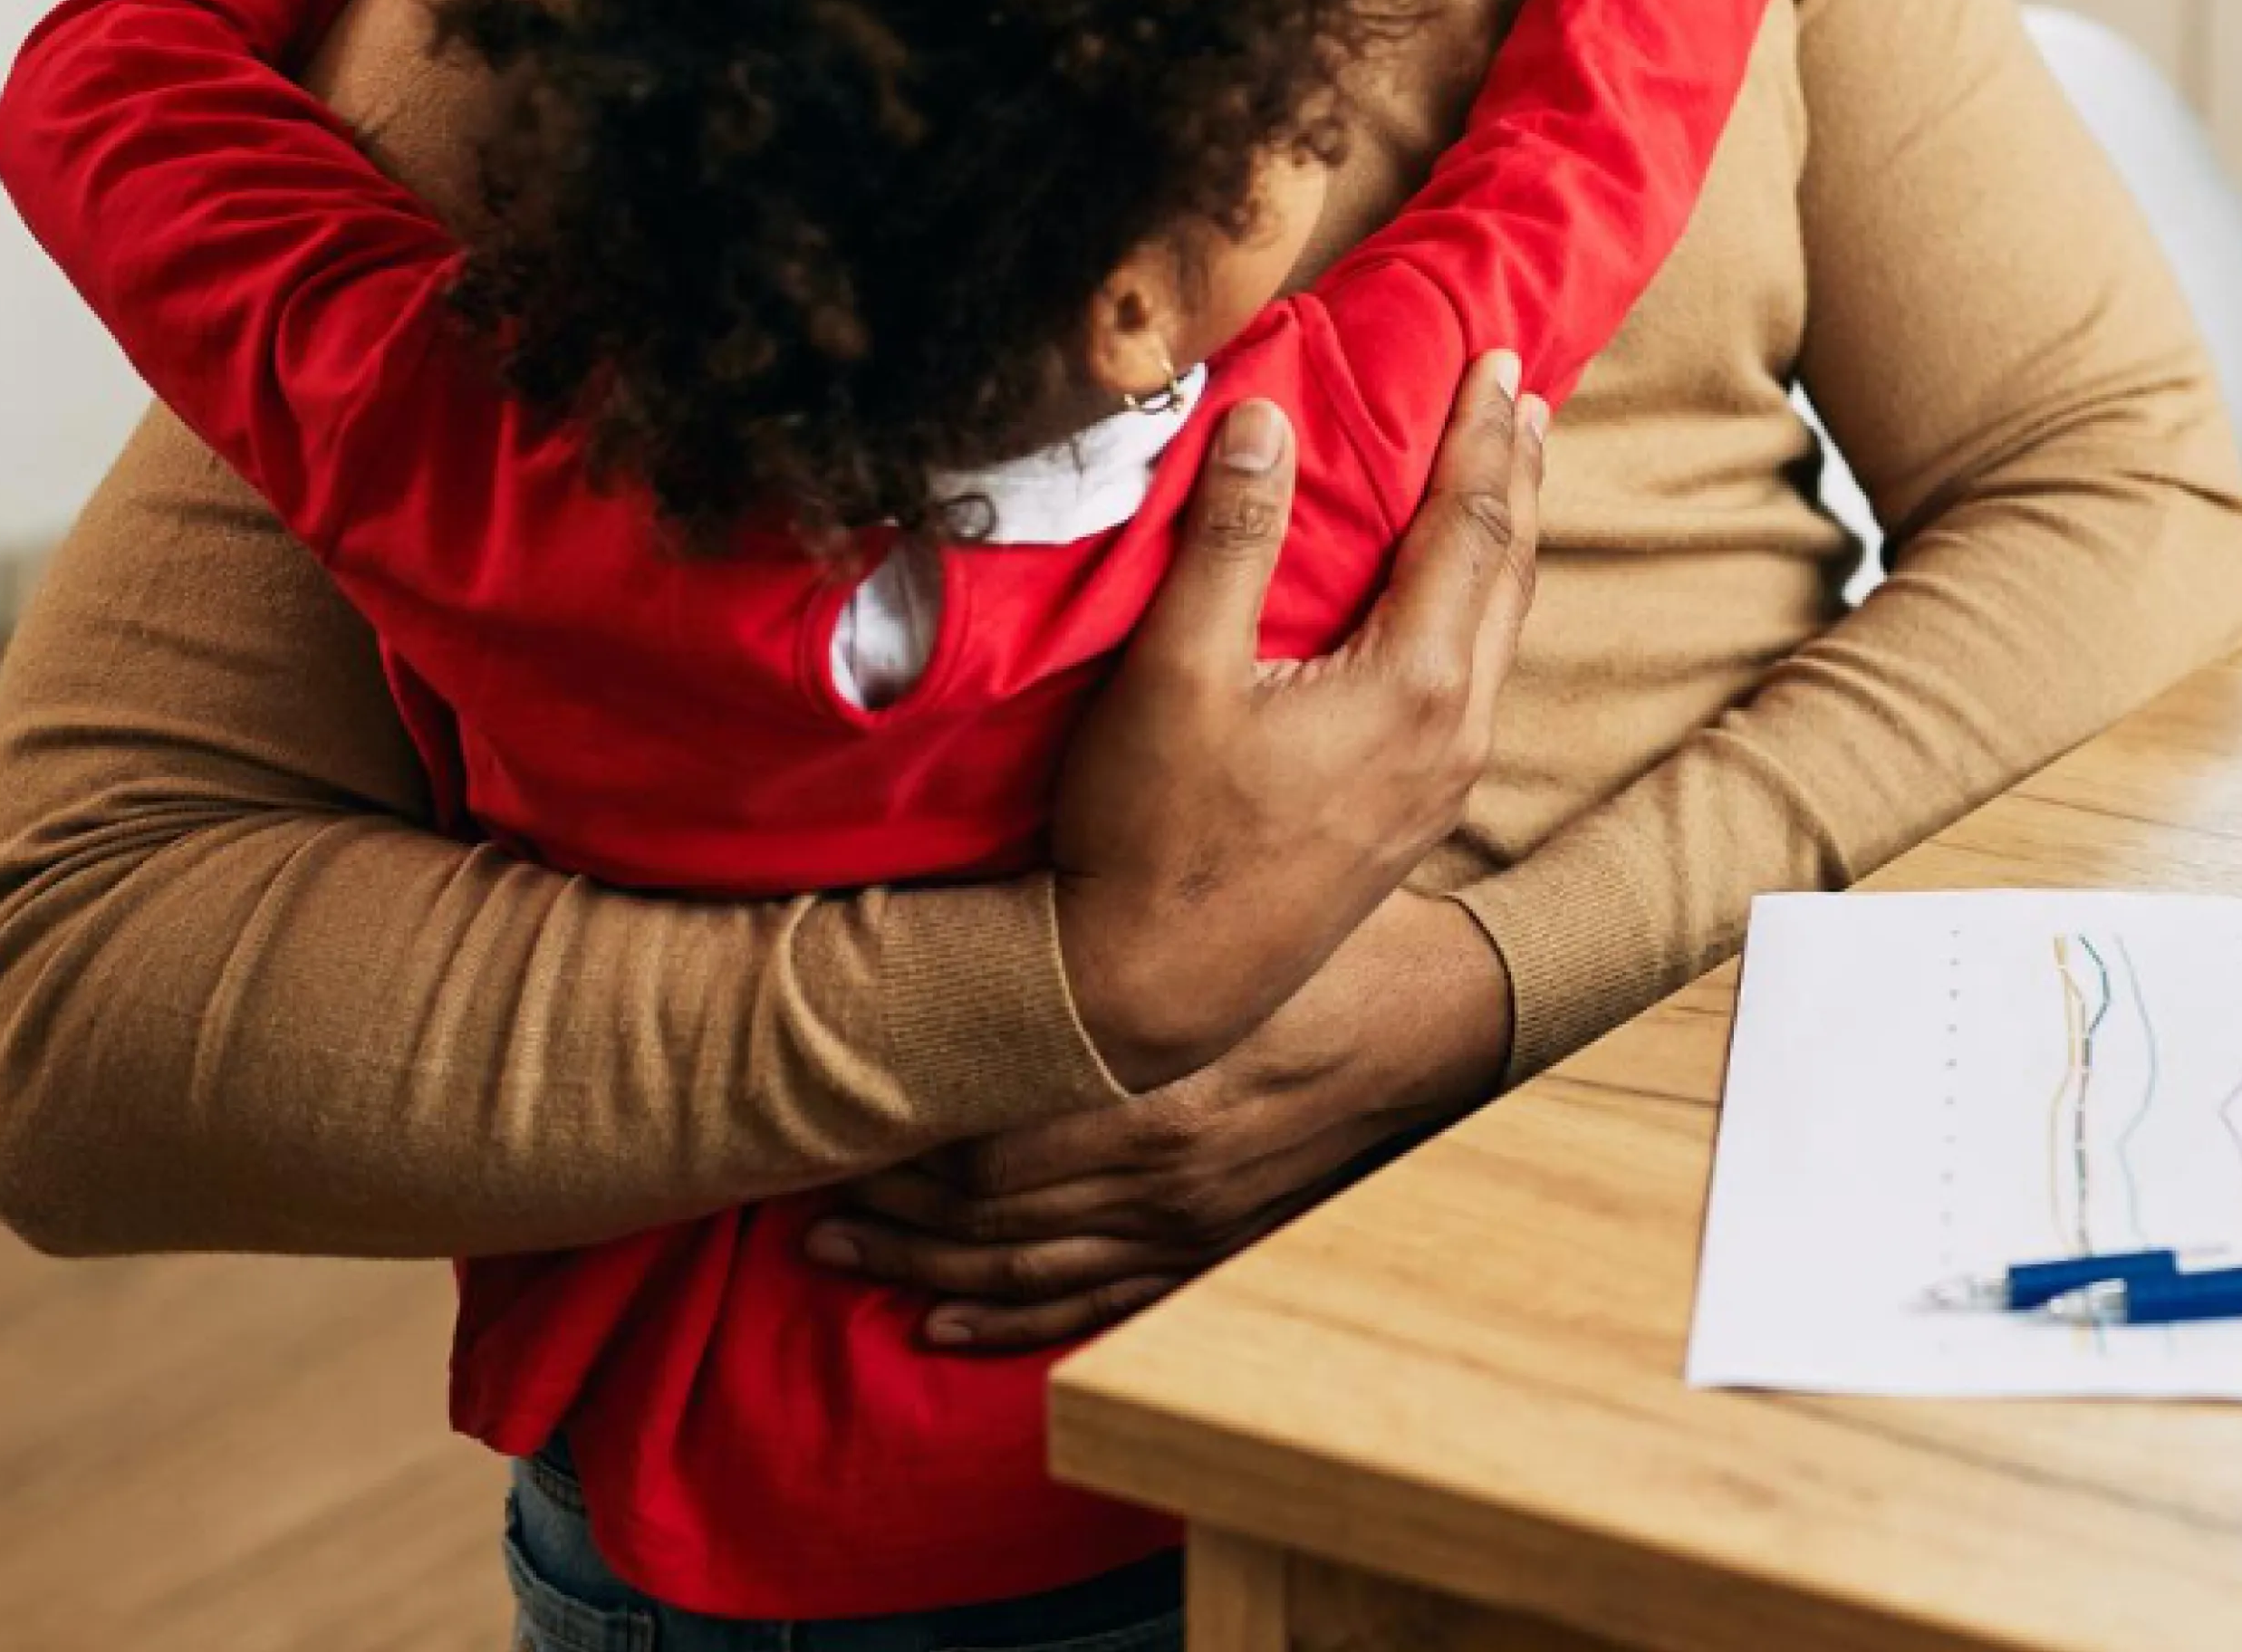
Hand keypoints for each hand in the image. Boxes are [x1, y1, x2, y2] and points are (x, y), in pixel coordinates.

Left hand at [814, 890, 1511, 1352]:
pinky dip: (1011, 1319)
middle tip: (802, 1196)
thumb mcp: (1223, 926)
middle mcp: (1158, 1177)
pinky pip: (1095, 1304)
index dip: (901, 1140)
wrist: (1439, 1015)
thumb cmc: (1330, 948)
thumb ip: (1104, 933)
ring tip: (838, 1254)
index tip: (835, 1116)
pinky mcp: (1213, 1248)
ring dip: (923, 1266)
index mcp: (1153, 1096)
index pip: (987, 1140)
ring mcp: (1186, 1224)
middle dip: (887, 1210)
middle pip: (985, 1212)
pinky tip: (944, 1322)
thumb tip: (992, 918)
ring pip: (1024, 1267)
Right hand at [1040, 355, 1545, 1092]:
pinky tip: (1449, 601)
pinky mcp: (1415, 817)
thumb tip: (1263, 418)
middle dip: (1516, 477)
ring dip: (1503, 545)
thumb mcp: (1174, 674)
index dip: (1482, 435)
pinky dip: (1476, 609)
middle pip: (1508, 574)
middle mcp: (1453, 734)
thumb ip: (1229, 539)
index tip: (1494, 360)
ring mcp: (1441, 784)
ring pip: (1498, 633)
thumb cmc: (1151, 836)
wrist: (1148, 993)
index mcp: (1413, 686)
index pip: (1471, 525)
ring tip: (1505, 479)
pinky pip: (1472, 680)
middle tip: (1521, 398)